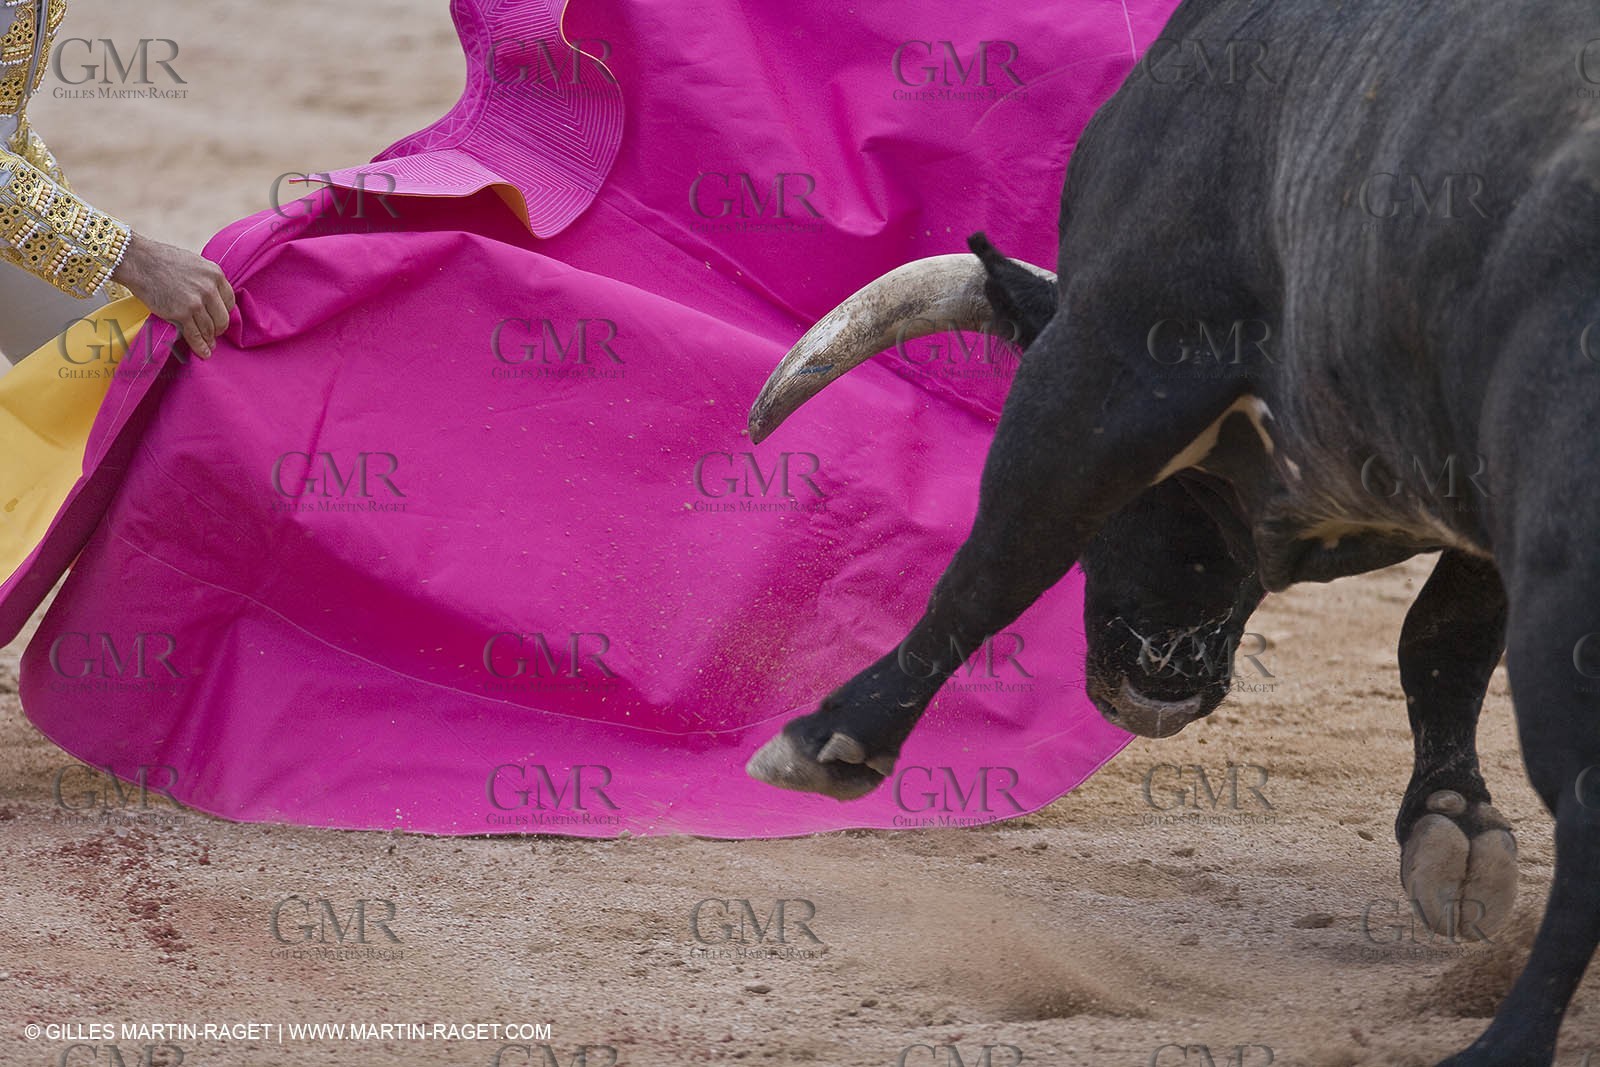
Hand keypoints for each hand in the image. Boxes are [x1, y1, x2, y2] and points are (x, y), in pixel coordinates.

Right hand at [112, 232, 235, 357]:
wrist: (138, 261)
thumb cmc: (162, 260)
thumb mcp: (194, 263)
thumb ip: (206, 280)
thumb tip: (213, 298)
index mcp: (215, 274)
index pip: (230, 301)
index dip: (225, 312)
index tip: (219, 318)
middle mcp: (209, 289)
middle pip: (223, 318)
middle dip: (219, 329)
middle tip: (214, 334)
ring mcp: (195, 302)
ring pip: (210, 329)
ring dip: (209, 340)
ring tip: (209, 346)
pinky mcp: (181, 314)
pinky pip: (195, 336)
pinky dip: (200, 347)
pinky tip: (204, 353)